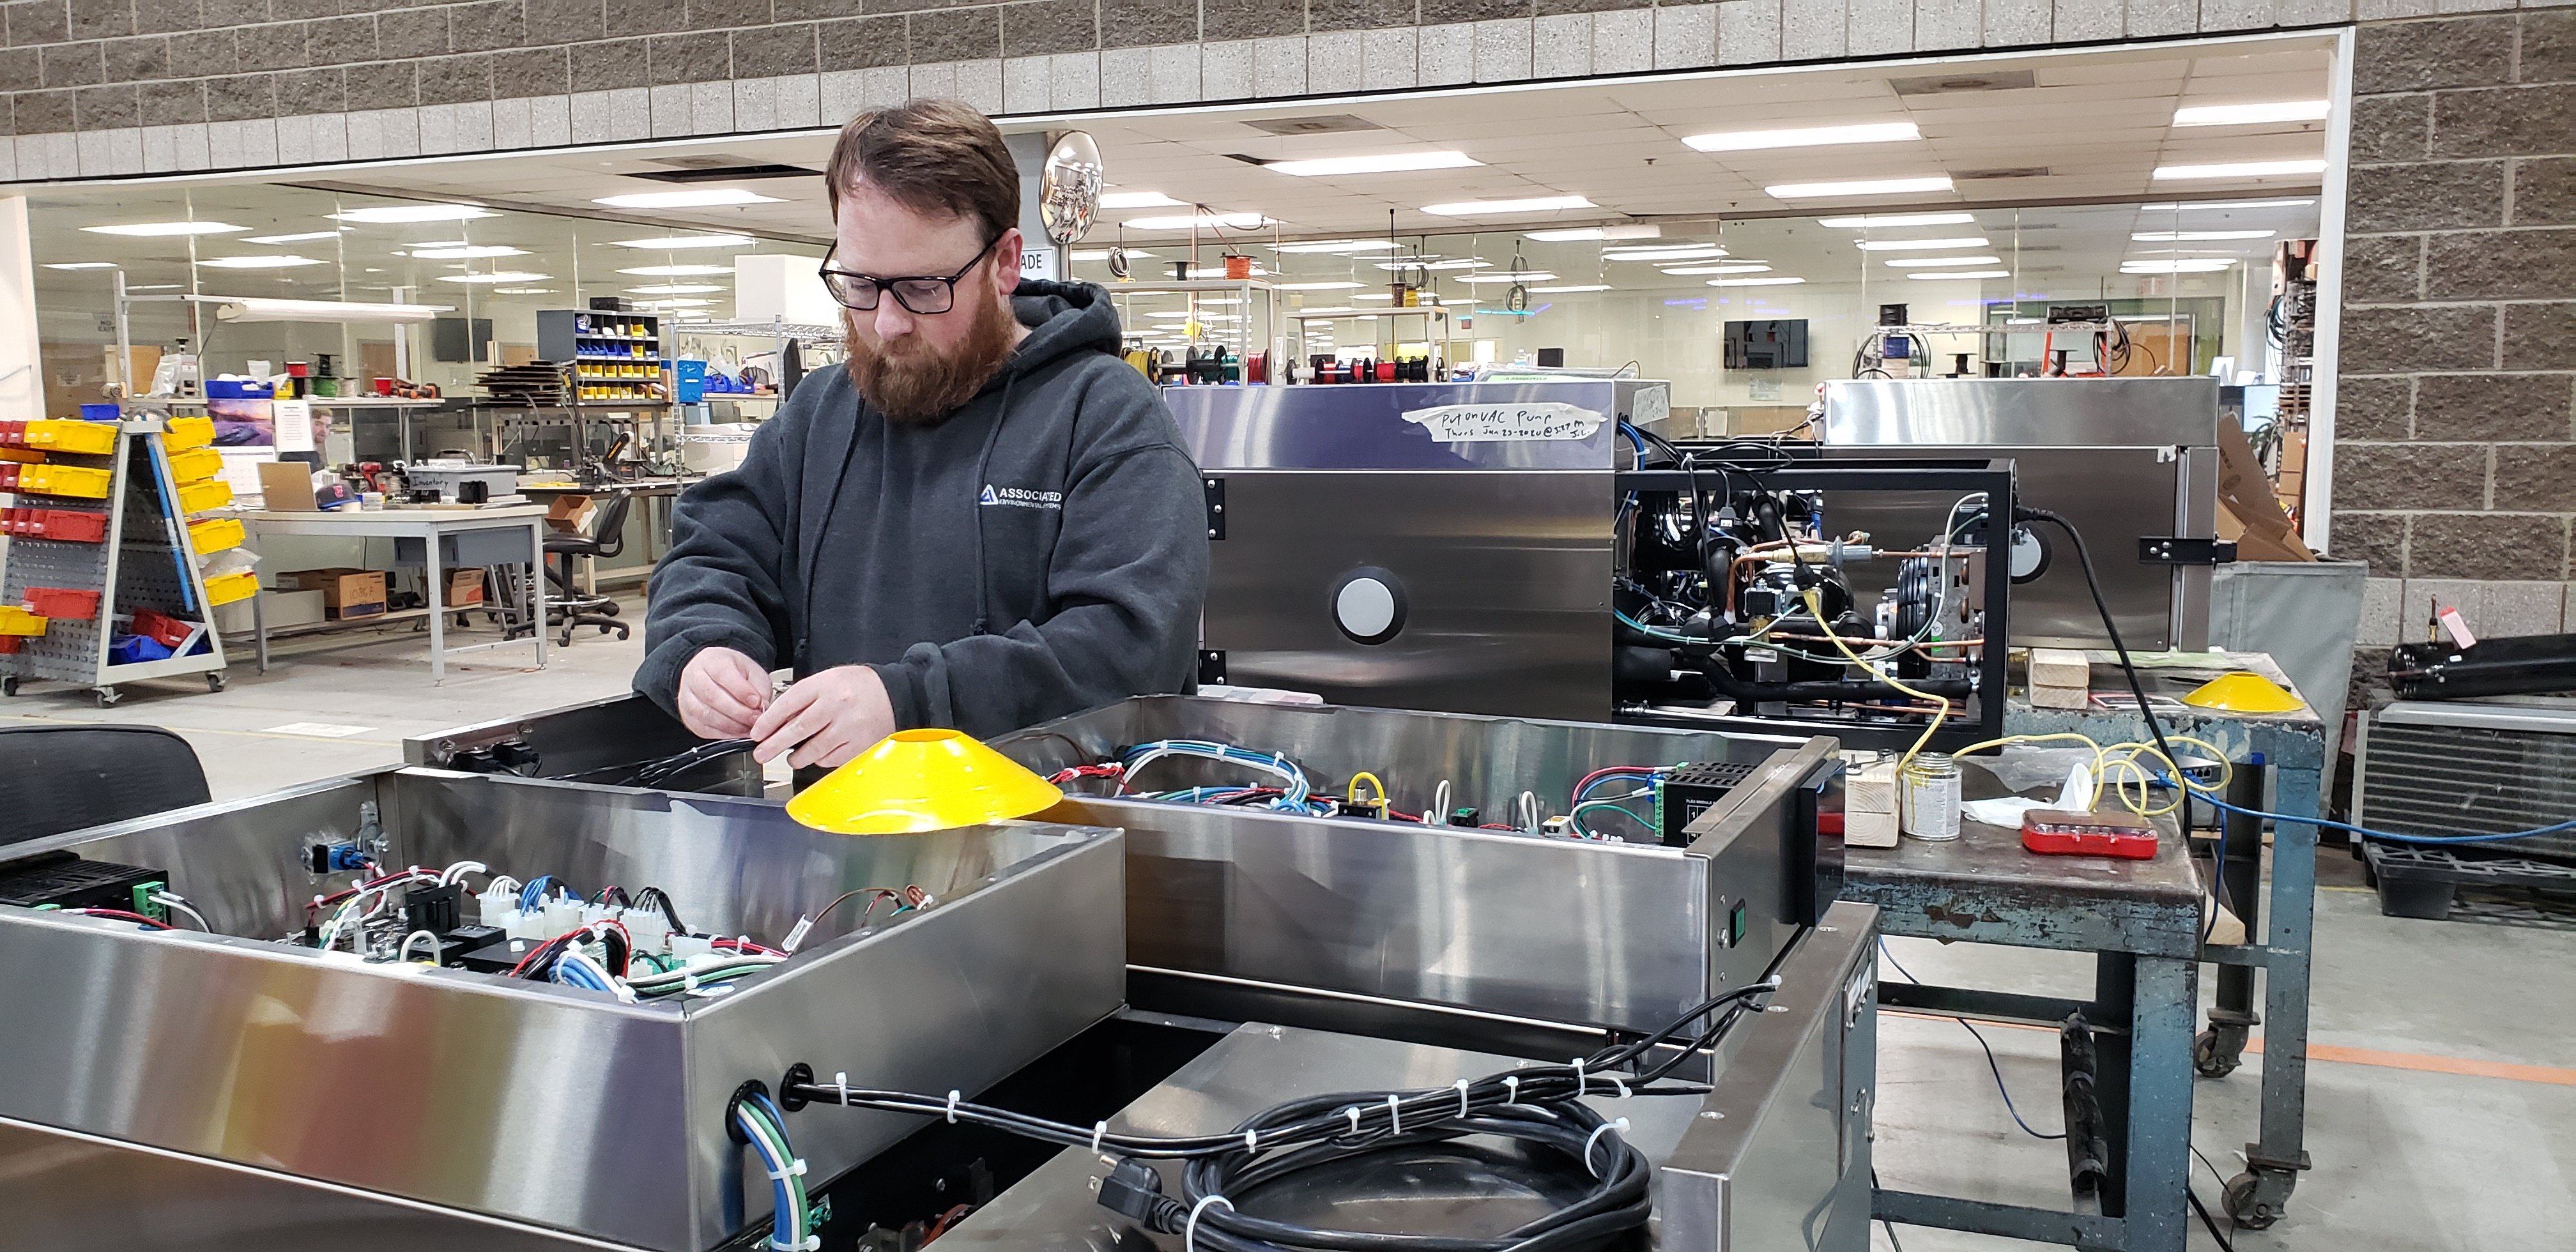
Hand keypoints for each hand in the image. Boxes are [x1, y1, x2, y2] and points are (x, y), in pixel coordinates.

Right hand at [675, 647, 771, 738]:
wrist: (714, 675)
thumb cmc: (735, 672)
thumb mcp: (753, 672)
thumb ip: (759, 688)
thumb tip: (763, 708)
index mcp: (711, 660)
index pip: (723, 674)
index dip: (741, 691)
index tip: (757, 702)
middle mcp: (694, 677)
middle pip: (712, 696)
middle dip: (738, 711)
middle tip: (755, 719)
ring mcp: (687, 697)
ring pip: (706, 714)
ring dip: (731, 725)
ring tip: (749, 728)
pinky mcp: (687, 716)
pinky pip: (703, 729)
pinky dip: (723, 734)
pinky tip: (737, 733)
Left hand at [750, 666, 895, 768]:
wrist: (895, 694)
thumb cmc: (858, 687)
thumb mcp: (828, 680)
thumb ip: (804, 698)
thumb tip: (777, 722)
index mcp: (826, 685)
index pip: (789, 704)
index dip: (769, 721)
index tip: (757, 733)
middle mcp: (837, 705)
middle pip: (798, 729)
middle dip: (774, 744)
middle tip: (761, 754)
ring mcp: (850, 728)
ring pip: (813, 750)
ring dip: (797, 757)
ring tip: (791, 758)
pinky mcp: (860, 745)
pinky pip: (831, 759)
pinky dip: (820, 760)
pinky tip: (819, 754)